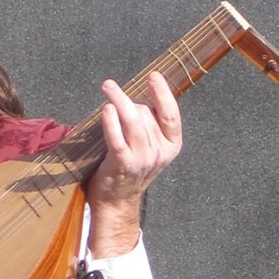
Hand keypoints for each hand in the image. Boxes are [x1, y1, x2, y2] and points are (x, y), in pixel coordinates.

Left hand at [86, 72, 182, 257]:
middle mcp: (159, 153)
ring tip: (108, 87)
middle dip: (129, 101)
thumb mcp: (150, 148)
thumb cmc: (130, 168)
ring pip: (133, 120)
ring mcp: (142, 160)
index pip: (171, 115)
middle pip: (146, 114)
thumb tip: (137, 96)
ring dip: (118, 100)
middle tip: (112, 91)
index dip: (163, 93)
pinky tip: (106, 110)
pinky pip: (117, 139)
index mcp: (171, 146)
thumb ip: (150, 126)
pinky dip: (111, 122)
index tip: (153, 76)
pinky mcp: (122, 165)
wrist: (117, 202)